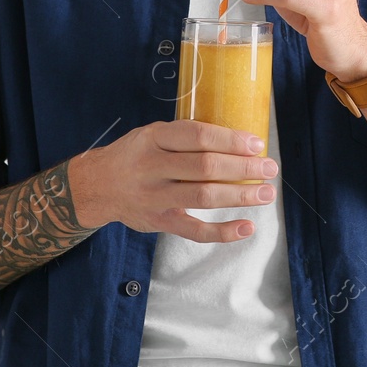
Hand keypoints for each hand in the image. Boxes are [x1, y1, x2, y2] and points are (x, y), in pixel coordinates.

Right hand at [69, 120, 278, 241]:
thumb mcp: (151, 134)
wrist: (96, 186)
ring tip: (266, 193)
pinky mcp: (159, 222)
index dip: (230, 140)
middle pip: (205, 167)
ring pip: (203, 197)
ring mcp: (155, 197)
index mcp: (153, 137)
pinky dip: (223, 232)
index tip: (256, 144)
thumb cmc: (135, 155)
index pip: (198, 135)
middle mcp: (152, 166)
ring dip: (240, 196)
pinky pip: (194, 230)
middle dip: (243, 168)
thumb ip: (185, 137)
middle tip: (270, 168)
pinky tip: (246, 227)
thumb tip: (237, 139)